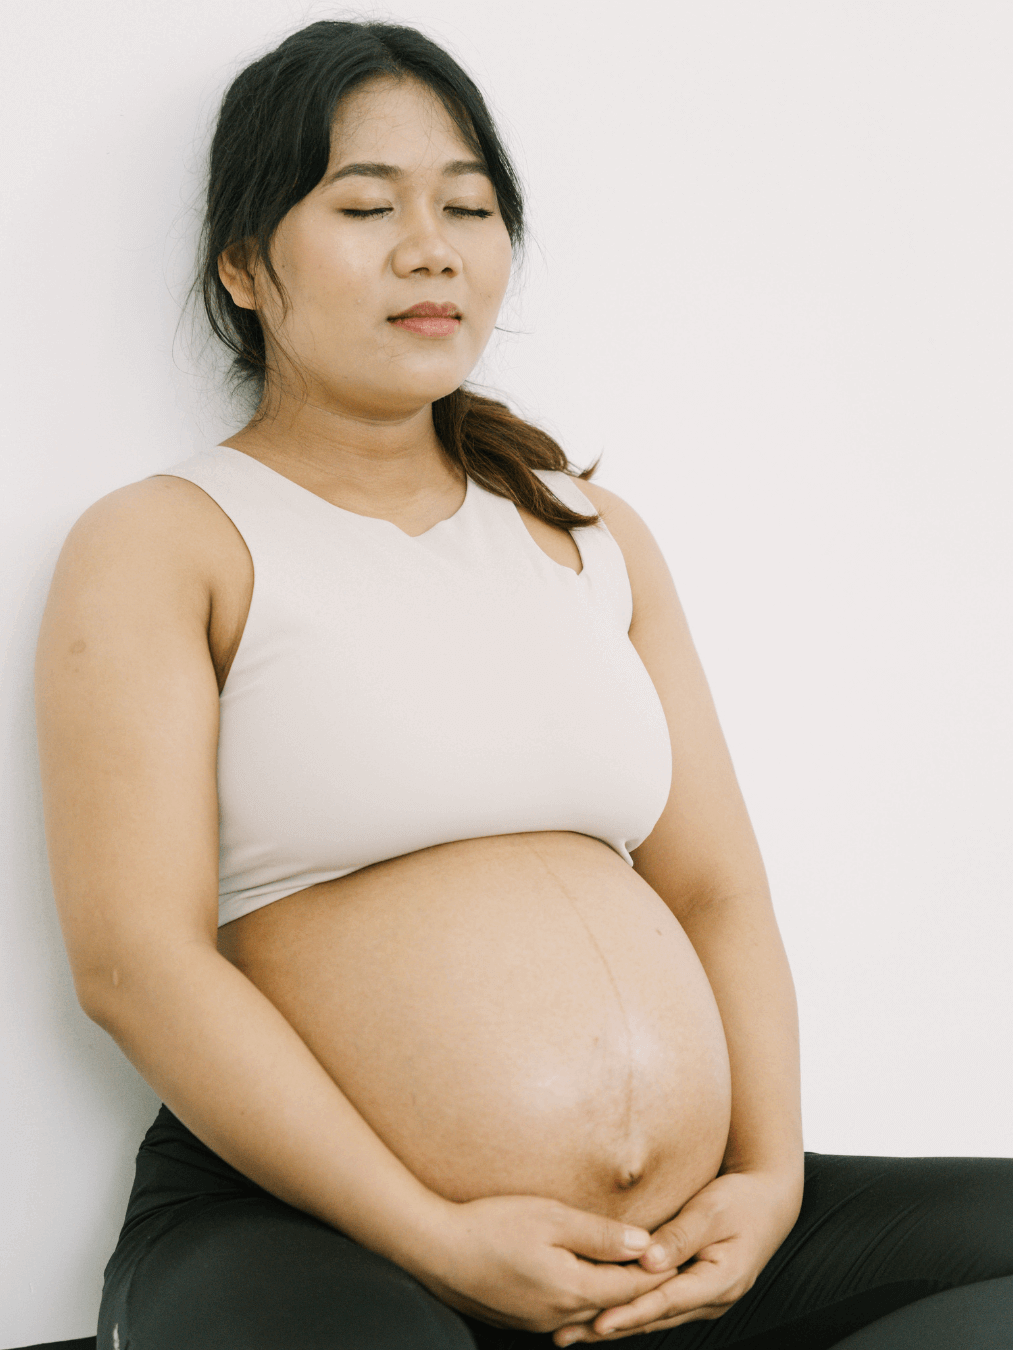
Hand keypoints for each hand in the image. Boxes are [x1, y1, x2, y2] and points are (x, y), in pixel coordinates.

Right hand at [415, 1193, 676, 1334]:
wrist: (436, 1251)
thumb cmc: (491, 1226)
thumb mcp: (550, 1217)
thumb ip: (600, 1233)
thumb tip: (645, 1243)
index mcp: (572, 1289)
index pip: (632, 1286)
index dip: (659, 1269)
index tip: (680, 1253)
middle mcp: (561, 1315)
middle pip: (615, 1303)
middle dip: (640, 1284)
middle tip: (668, 1261)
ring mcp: (542, 1322)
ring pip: (592, 1309)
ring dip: (612, 1291)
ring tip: (632, 1267)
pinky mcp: (525, 1320)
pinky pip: (567, 1312)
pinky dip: (585, 1296)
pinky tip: (586, 1275)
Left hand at [552, 1168, 802, 1343]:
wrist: (768, 1202)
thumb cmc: (740, 1201)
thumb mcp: (712, 1211)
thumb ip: (680, 1236)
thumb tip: (646, 1260)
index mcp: (720, 1281)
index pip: (667, 1302)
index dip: (632, 1312)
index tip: (598, 1322)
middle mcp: (711, 1300)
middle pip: (654, 1319)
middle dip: (611, 1329)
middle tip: (566, 1335)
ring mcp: (703, 1300)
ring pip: (653, 1318)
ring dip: (615, 1327)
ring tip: (572, 1333)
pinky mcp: (693, 1292)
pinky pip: (657, 1307)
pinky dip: (628, 1313)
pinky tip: (599, 1316)